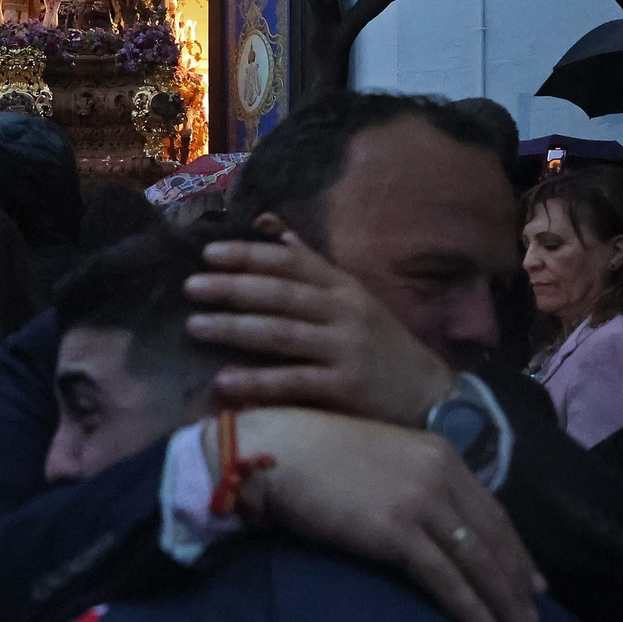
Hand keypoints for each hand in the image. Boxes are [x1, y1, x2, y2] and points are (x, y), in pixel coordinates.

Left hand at [184, 232, 452, 426]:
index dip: (250, 255)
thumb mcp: (352, 297)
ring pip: (283, 333)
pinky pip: (294, 382)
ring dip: (235, 328)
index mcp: (343, 288)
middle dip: (233, 287)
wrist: (430, 395)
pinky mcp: (347, 388)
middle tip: (191, 285)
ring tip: (195, 325)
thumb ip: (311, 265)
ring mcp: (346, 349)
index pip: (292, 263)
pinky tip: (224, 380)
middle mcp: (345, 313)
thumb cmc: (379, 343)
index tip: (209, 253)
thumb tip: (273, 226)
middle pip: (282, 294)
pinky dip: (258, 381)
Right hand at [215, 407, 544, 621]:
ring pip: (479, 563)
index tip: (532, 580)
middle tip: (535, 618)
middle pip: (494, 538)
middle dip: (519, 584)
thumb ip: (415, 479)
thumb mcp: (382, 455)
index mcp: (439, 452)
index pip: (493, 510)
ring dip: (506, 605)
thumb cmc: (315, 451)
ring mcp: (421, 502)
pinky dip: (473, 611)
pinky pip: (447, 580)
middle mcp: (440, 475)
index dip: (516, 549)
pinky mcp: (398, 531)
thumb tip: (436, 520)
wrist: (276, 450)